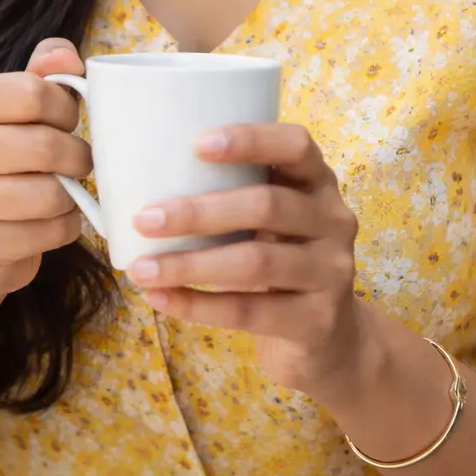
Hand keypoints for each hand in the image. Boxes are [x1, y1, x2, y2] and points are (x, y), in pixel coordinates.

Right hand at [0, 38, 90, 303]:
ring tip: (68, 190)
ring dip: (73, 195)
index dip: (65, 108)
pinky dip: (64, 228)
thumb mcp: (16, 105)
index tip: (67, 121)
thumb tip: (65, 56)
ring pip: (46, 195)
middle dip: (77, 156)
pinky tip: (54, 220)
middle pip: (42, 146)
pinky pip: (44, 235)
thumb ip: (44, 72)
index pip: (32, 93)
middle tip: (81, 161)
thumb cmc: (2, 154)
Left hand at [127, 123, 364, 398]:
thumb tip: (142, 179)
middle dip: (199, 213)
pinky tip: (161, 299)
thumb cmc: (279, 256)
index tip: (196, 144)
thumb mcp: (271, 219)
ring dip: (190, 265)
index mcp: (318, 181)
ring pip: (255, 262)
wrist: (328, 335)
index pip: (295, 145)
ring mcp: (331, 271)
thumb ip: (232, 193)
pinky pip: (249, 312)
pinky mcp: (317, 320)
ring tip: (141, 269)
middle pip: (267, 206)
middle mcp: (333, 220)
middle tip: (145, 220)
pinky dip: (198, 306)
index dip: (250, 140)